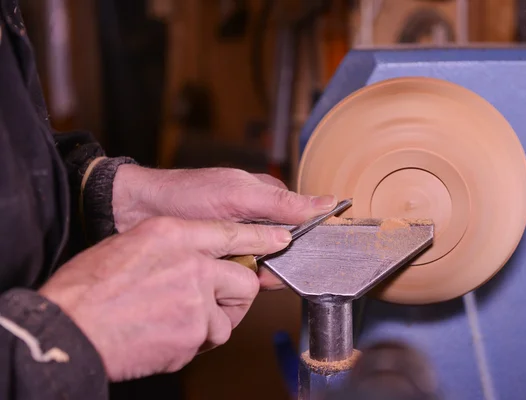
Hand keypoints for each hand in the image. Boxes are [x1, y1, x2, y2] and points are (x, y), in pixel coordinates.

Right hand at [39, 217, 291, 380]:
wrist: (70, 326)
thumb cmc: (89, 286)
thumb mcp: (132, 244)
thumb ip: (174, 246)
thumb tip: (200, 255)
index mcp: (173, 234)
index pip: (231, 232)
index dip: (262, 237)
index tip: (283, 238)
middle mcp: (192, 263)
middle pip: (243, 280)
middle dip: (234, 296)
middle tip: (211, 303)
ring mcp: (196, 299)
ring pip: (227, 317)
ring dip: (209, 324)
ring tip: (173, 323)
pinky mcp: (193, 333)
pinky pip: (207, 340)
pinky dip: (190, 343)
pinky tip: (161, 337)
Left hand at [112, 166, 336, 290]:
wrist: (137, 210)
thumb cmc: (187, 194)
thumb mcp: (240, 195)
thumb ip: (282, 204)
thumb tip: (327, 203)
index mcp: (266, 197)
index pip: (302, 219)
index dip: (309, 238)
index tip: (312, 254)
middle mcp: (256, 218)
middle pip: (285, 246)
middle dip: (280, 260)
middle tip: (263, 265)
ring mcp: (239, 238)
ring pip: (265, 262)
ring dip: (260, 270)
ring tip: (244, 269)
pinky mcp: (222, 256)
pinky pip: (243, 271)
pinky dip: (242, 277)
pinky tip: (234, 279)